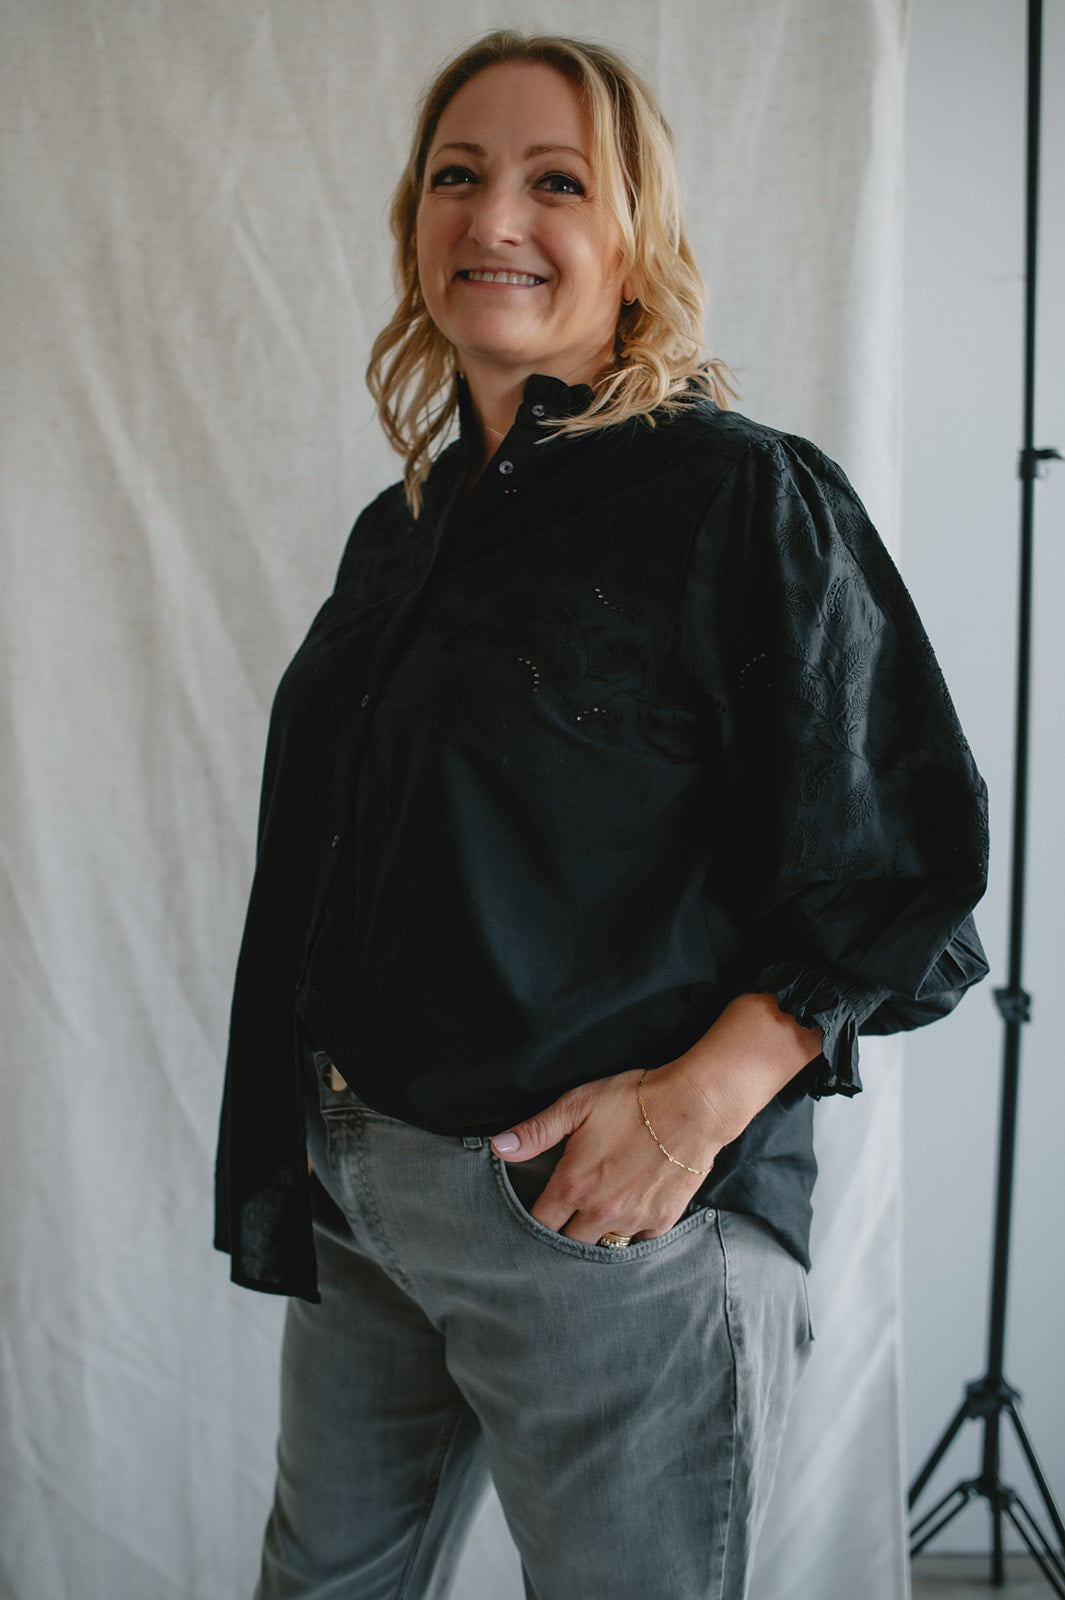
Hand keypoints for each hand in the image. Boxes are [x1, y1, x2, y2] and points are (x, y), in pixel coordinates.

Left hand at [488, 994, 823, 1244]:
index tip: (537, 1214)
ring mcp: (634, 1220)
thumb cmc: (633, 1101)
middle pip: (570, 1243)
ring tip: (597, 1217)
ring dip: (598, 1234)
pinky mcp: (663, 1219)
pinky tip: (631, 1213)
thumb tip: (498, 1147)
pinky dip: (633, 1231)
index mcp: (574, 1186)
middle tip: (567, 1216)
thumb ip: (536, 1132)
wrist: (693, 1106)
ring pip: (605, 1244)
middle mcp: (600, 1212)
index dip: (534, 1221)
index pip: (540, 1224)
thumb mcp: (577, 1105)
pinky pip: (640, 1241)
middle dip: (565, 1232)